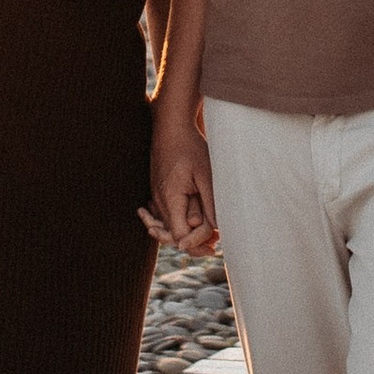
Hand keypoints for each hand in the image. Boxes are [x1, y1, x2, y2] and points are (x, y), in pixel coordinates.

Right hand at [146, 116, 218, 254]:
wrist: (171, 126)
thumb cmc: (190, 147)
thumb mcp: (206, 175)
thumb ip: (210, 204)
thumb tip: (216, 229)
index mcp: (170, 199)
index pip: (180, 236)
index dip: (196, 244)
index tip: (214, 247)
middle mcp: (159, 202)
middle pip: (174, 235)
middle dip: (194, 241)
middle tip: (215, 245)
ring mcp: (157, 196)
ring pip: (170, 225)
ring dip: (188, 231)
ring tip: (210, 235)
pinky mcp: (159, 191)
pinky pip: (166, 215)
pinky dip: (178, 221)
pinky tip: (195, 222)